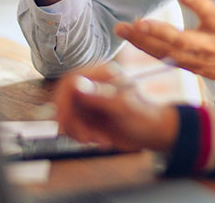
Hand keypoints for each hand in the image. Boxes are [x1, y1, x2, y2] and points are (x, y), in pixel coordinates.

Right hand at [53, 64, 177, 151]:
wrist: (151, 133)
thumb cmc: (144, 117)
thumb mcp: (122, 107)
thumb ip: (99, 95)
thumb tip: (75, 83)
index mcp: (102, 73)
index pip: (70, 81)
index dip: (63, 102)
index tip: (66, 121)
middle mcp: (92, 84)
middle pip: (63, 100)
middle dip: (72, 122)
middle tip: (85, 138)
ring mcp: (88, 100)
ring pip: (65, 115)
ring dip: (78, 132)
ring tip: (100, 140)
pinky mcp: (86, 115)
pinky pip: (71, 126)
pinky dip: (81, 136)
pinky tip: (100, 140)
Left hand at [116, 0, 214, 102]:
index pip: (210, 12)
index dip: (197, 4)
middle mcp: (210, 43)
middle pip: (182, 40)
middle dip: (160, 33)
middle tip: (139, 23)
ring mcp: (198, 58)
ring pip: (168, 51)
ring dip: (144, 41)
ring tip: (123, 28)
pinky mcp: (190, 67)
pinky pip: (165, 59)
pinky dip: (147, 50)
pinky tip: (130, 38)